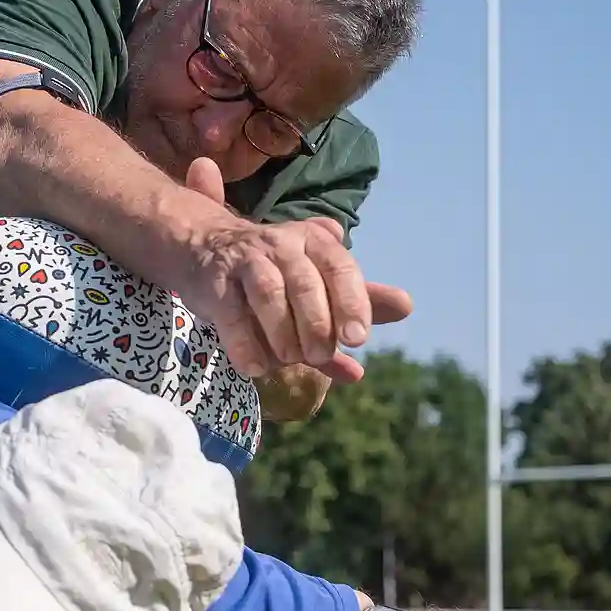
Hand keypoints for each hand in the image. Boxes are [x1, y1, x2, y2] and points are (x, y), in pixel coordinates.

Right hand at [179, 159, 411, 381]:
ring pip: (268, 292)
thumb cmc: (274, 271)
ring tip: (289, 359)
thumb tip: (406, 309)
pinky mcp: (213, 281)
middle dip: (316, 322)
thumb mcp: (316, 281)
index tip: (358, 339)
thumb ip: (354, 300)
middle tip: (320, 354)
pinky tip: (256, 368)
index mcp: (314, 241)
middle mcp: (281, 244)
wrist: (204, 249)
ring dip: (282, 330)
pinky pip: (230, 312)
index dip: (352, 302)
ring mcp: (245, 260)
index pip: (339, 267)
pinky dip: (244, 342)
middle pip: (304, 281)